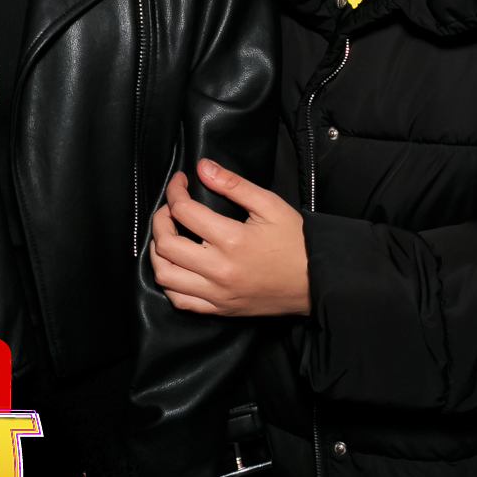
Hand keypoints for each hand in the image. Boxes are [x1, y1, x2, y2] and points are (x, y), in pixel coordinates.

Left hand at [149, 159, 309, 316]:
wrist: (317, 282)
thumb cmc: (297, 243)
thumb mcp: (270, 205)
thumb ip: (233, 185)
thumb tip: (202, 168)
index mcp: (231, 240)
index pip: (183, 211)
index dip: (175, 190)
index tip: (180, 182)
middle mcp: (219, 270)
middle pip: (166, 244)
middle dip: (160, 218)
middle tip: (170, 207)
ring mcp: (217, 293)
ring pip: (165, 275)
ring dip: (158, 252)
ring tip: (168, 236)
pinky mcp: (220, 309)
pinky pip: (179, 300)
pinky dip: (169, 282)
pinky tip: (176, 266)